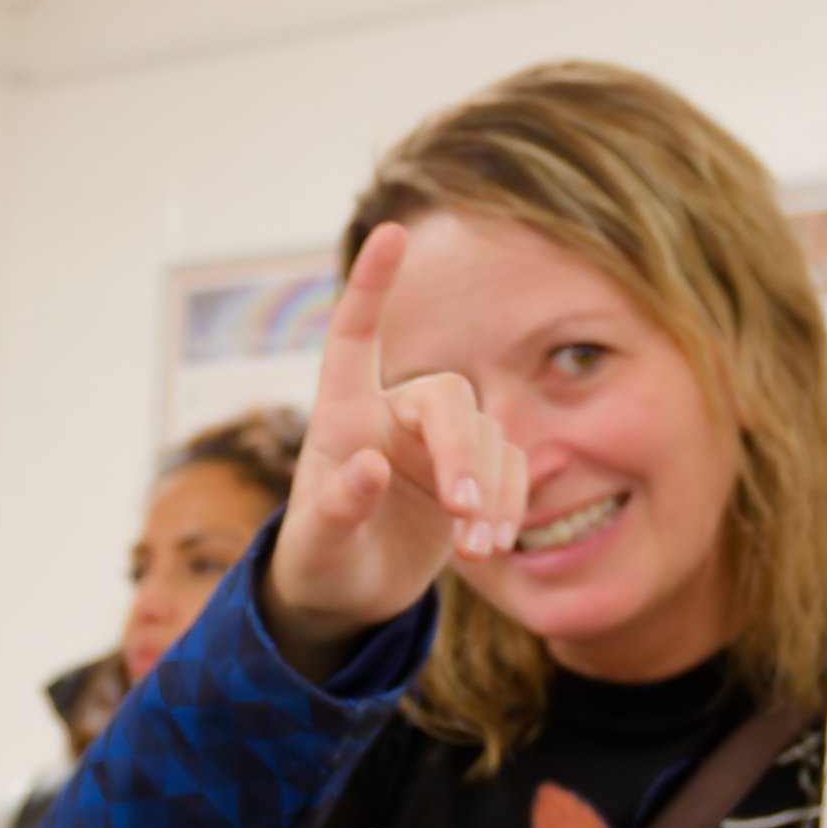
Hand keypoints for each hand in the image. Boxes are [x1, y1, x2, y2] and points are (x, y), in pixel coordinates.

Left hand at [258, 221, 524, 676]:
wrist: (347, 595)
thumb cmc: (318, 559)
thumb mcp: (316, 545)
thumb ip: (336, 507)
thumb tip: (368, 466)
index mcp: (343, 415)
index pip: (356, 336)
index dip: (371, 285)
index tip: (389, 233)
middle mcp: (395, 416)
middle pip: (451, 396)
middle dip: (461, 452)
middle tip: (460, 511)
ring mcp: (439, 444)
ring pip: (488, 437)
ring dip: (490, 492)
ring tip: (475, 550)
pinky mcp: (473, 474)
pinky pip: (511, 471)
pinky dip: (508, 507)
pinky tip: (489, 549)